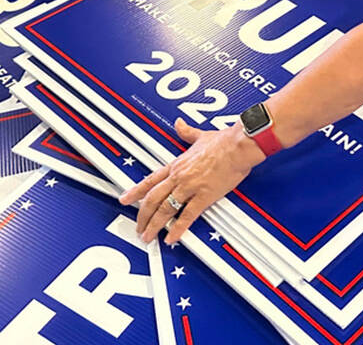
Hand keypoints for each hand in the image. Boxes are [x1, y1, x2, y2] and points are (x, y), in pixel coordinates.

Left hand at [120, 120, 263, 243]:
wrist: (237, 146)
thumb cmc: (223, 142)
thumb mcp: (200, 135)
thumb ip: (187, 133)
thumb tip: (180, 125)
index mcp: (177, 164)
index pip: (150, 180)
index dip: (135, 191)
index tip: (125, 199)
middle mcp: (179, 177)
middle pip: (153, 199)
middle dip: (142, 215)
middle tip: (138, 227)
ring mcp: (190, 187)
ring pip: (165, 209)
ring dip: (154, 225)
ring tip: (148, 236)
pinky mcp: (204, 196)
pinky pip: (187, 216)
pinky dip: (177, 229)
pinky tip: (171, 238)